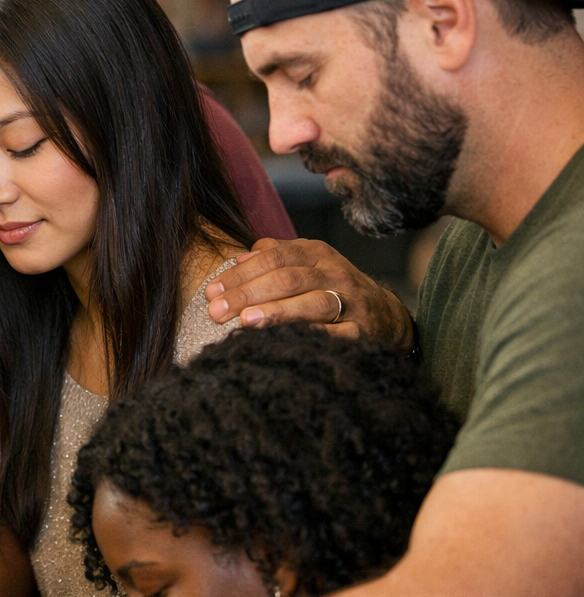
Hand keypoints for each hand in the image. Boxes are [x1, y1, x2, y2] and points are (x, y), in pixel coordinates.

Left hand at [205, 238, 415, 348]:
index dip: (239, 274)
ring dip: (276, 312)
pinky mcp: (360, 332)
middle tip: (216, 310)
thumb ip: (274, 257)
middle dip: (247, 294)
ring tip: (246, 321)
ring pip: (311, 303)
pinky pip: (334, 335)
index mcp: (316, 254)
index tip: (212, 291)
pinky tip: (283, 342)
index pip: (272, 258)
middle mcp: (334, 273)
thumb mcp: (308, 264)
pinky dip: (308, 337)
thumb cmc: (332, 289)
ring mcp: (349, 302)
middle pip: (286, 279)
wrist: (385, 315)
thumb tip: (238, 258)